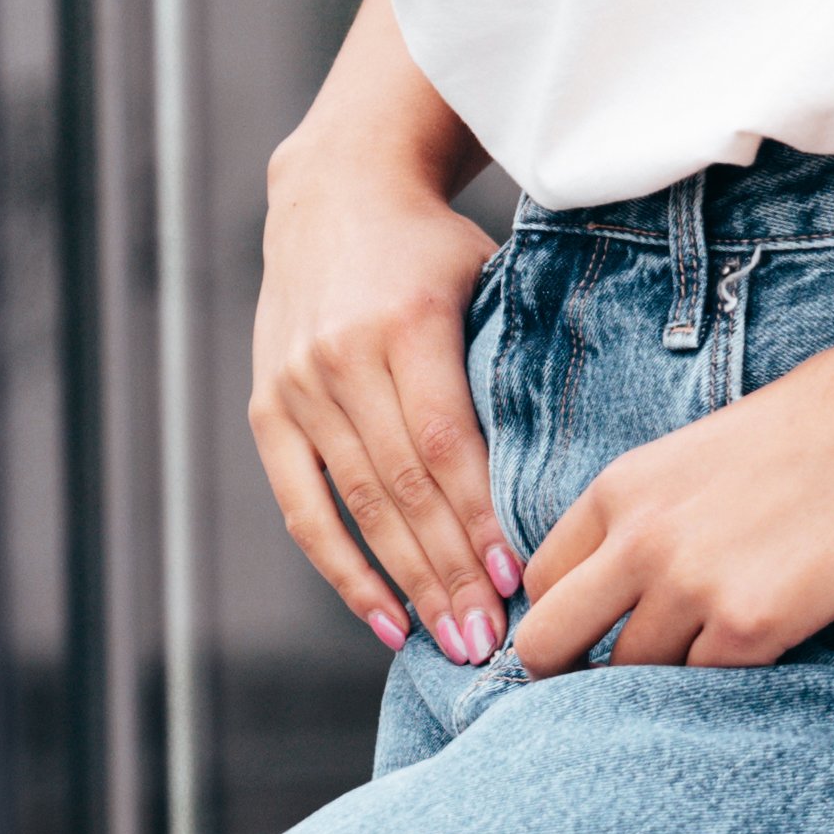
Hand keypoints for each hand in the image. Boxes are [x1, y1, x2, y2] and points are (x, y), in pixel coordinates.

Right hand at [249, 159, 516, 664]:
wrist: (336, 191)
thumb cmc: (434, 248)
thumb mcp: (487, 282)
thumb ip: (508, 368)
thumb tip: (565, 475)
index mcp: (406, 324)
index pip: (445, 446)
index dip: (478, 519)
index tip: (515, 581)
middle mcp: (342, 359)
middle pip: (402, 490)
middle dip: (449, 574)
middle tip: (490, 641)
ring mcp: (298, 386)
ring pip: (358, 507)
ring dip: (406, 585)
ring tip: (450, 643)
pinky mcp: (267, 408)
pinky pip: (304, 507)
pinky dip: (342, 568)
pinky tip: (383, 619)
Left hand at [508, 340, 833, 675]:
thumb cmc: (831, 417)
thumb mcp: (707, 451)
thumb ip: (658, 509)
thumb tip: (641, 573)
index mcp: (623, 486)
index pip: (541, 580)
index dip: (566, 618)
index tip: (600, 636)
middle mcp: (640, 537)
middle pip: (548, 643)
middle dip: (570, 675)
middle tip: (622, 684)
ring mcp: (692, 583)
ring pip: (627, 678)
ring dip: (662, 684)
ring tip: (712, 664)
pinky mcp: (754, 622)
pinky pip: (703, 689)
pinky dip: (723, 688)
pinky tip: (762, 659)